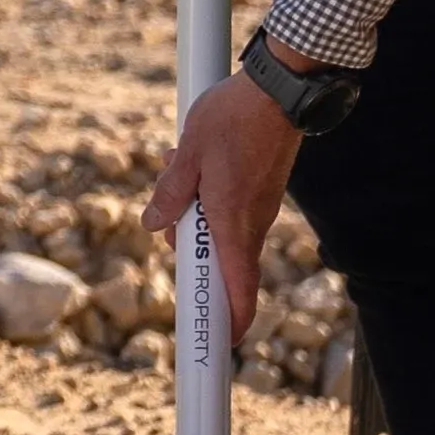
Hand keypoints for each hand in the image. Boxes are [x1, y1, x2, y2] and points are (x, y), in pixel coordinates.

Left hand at [139, 74, 302, 346]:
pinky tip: (193, 169)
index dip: (229, 324)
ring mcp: (261, 210)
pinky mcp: (262, 194)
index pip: (238, 291)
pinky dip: (210, 208)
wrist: (282, 87)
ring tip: (176, 174)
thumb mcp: (189, 154)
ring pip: (224, 238)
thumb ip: (170, 192)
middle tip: (170, 234)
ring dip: (196, 225)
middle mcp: (252, 224)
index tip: (217, 347)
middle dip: (192, 261)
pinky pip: (233, 217)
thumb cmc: (234, 117)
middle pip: (223, 268)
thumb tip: (153, 224)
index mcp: (233, 223)